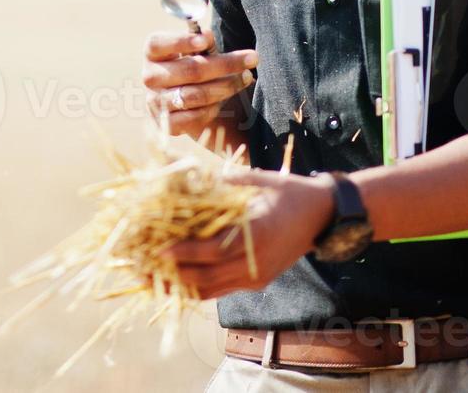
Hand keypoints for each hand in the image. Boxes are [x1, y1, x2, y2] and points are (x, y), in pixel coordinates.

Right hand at [141, 30, 256, 138]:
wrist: (191, 103)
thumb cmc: (195, 67)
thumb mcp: (199, 52)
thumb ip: (202, 43)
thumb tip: (206, 35)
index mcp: (152, 54)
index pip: (157, 44)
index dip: (181, 41)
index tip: (207, 39)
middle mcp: (149, 77)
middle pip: (188, 70)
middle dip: (224, 64)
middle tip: (252, 58)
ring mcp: (155, 102)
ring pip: (195, 94)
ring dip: (226, 86)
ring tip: (246, 78)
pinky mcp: (166, 124)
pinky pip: (194, 116)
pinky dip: (213, 108)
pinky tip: (226, 101)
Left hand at [165, 170, 334, 299]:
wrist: (324, 216)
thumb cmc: (290, 193)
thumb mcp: (260, 180)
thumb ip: (226, 182)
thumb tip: (189, 176)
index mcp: (257, 233)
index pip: (214, 250)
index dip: (185, 253)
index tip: (158, 250)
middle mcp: (256, 261)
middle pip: (207, 277)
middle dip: (172, 276)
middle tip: (143, 269)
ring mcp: (257, 276)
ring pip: (211, 289)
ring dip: (180, 288)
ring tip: (151, 281)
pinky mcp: (257, 282)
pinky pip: (221, 290)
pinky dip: (197, 288)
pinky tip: (175, 283)